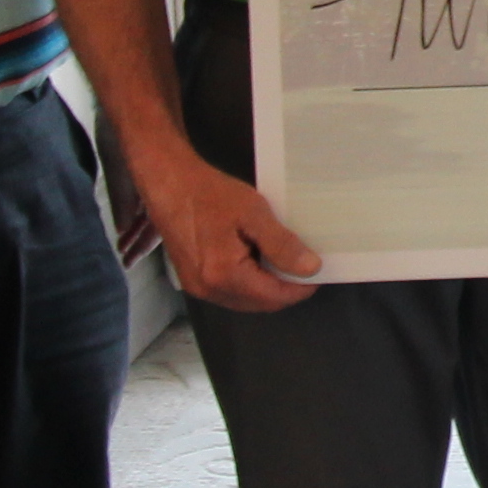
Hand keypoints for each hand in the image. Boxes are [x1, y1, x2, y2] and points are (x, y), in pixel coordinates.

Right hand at [141, 148, 323, 310]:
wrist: (169, 184)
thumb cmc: (210, 194)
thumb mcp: (253, 213)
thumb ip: (282, 244)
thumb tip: (310, 268)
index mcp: (225, 276)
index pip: (274, 297)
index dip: (300, 288)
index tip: (318, 271)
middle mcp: (209, 290)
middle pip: (260, 304)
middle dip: (284, 289)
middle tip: (302, 265)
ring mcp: (197, 288)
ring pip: (245, 300)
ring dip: (266, 287)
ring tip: (281, 261)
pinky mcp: (192, 281)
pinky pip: (230, 292)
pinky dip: (249, 283)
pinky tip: (256, 260)